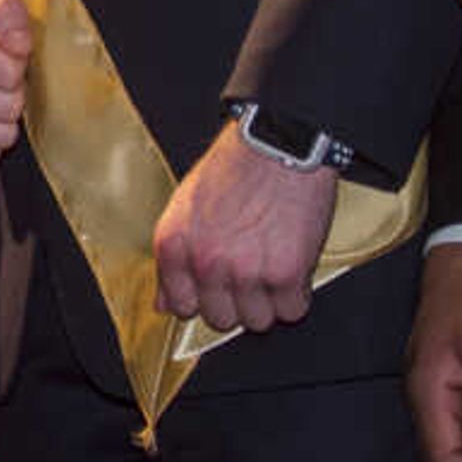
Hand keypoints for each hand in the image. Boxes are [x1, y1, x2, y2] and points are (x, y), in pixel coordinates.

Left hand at [151, 127, 339, 334]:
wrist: (278, 141)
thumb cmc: (233, 167)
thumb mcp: (185, 206)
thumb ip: (173, 259)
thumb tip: (164, 305)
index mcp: (174, 246)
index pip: (181, 306)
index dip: (203, 298)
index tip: (217, 286)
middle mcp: (206, 262)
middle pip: (221, 319)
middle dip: (237, 301)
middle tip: (251, 270)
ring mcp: (246, 270)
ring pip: (257, 320)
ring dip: (269, 301)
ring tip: (273, 265)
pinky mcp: (286, 272)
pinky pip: (293, 310)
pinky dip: (297, 293)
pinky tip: (294, 265)